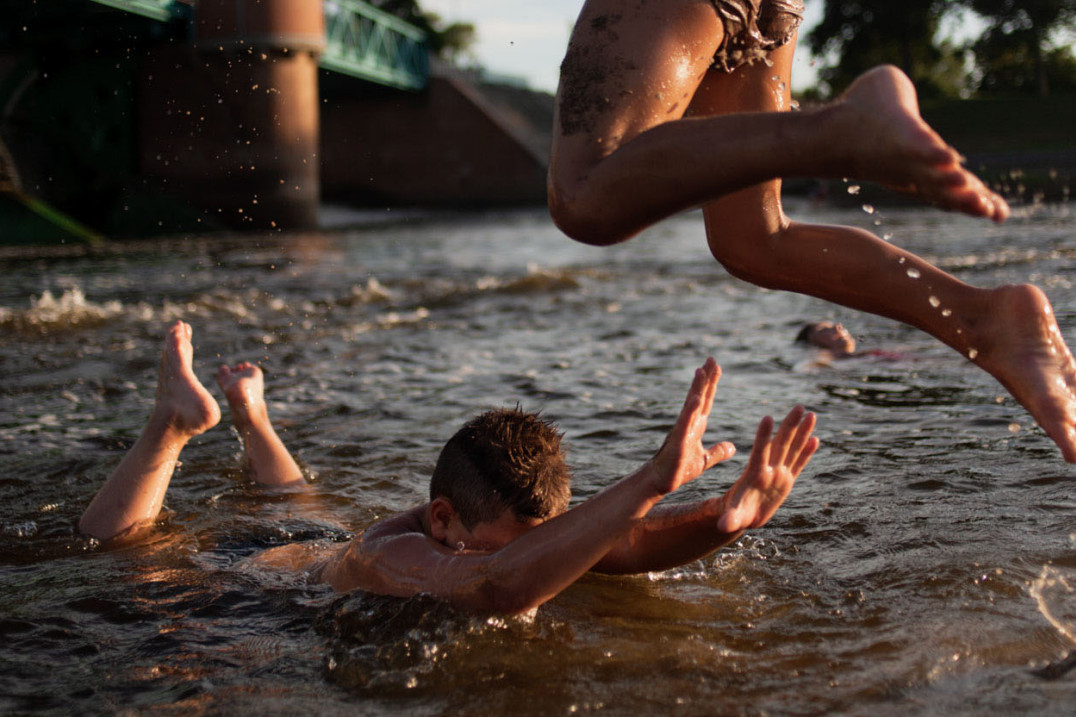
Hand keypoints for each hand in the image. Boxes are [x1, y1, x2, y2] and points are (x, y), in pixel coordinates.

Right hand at [648, 358, 736, 496]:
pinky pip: (685, 423)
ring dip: (697, 388)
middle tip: (712, 359)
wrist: (661, 481)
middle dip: (706, 378)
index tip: (717, 367)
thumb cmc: (679, 469)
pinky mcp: (678, 440)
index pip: (706, 400)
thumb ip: (718, 451)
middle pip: (699, 395)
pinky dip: (690, 410)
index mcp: (696, 426)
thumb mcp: (705, 460)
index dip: (711, 384)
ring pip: (691, 404)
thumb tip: (732, 447)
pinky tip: (696, 399)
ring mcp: (682, 429)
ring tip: (702, 371)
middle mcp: (689, 423)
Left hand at [716, 405, 818, 532]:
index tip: (767, 418)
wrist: (741, 515)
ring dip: (802, 432)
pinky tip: (815, 439)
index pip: (761, 452)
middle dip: (790, 426)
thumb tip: (723, 526)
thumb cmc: (734, 514)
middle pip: (781, 444)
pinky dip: (807, 453)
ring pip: (792, 449)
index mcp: (755, 475)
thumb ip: (730, 519)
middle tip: (798, 407)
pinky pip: (799, 464)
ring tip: (810, 414)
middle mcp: (769, 470)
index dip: (764, 437)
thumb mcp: (732, 517)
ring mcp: (779, 474)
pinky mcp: (787, 481)